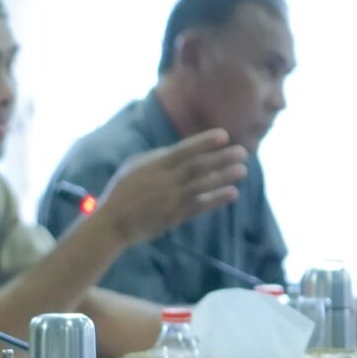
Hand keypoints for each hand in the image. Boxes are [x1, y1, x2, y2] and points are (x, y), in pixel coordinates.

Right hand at [93, 129, 247, 245]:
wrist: (113, 222)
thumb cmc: (123, 190)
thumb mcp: (135, 167)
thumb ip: (158, 158)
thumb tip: (184, 151)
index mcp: (154, 166)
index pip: (183, 151)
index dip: (204, 142)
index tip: (224, 135)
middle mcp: (165, 181)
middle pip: (198, 168)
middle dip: (221, 159)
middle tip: (243, 152)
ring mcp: (171, 200)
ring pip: (202, 186)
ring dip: (223, 178)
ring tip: (242, 170)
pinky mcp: (175, 216)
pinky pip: (199, 206)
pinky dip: (216, 200)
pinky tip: (232, 193)